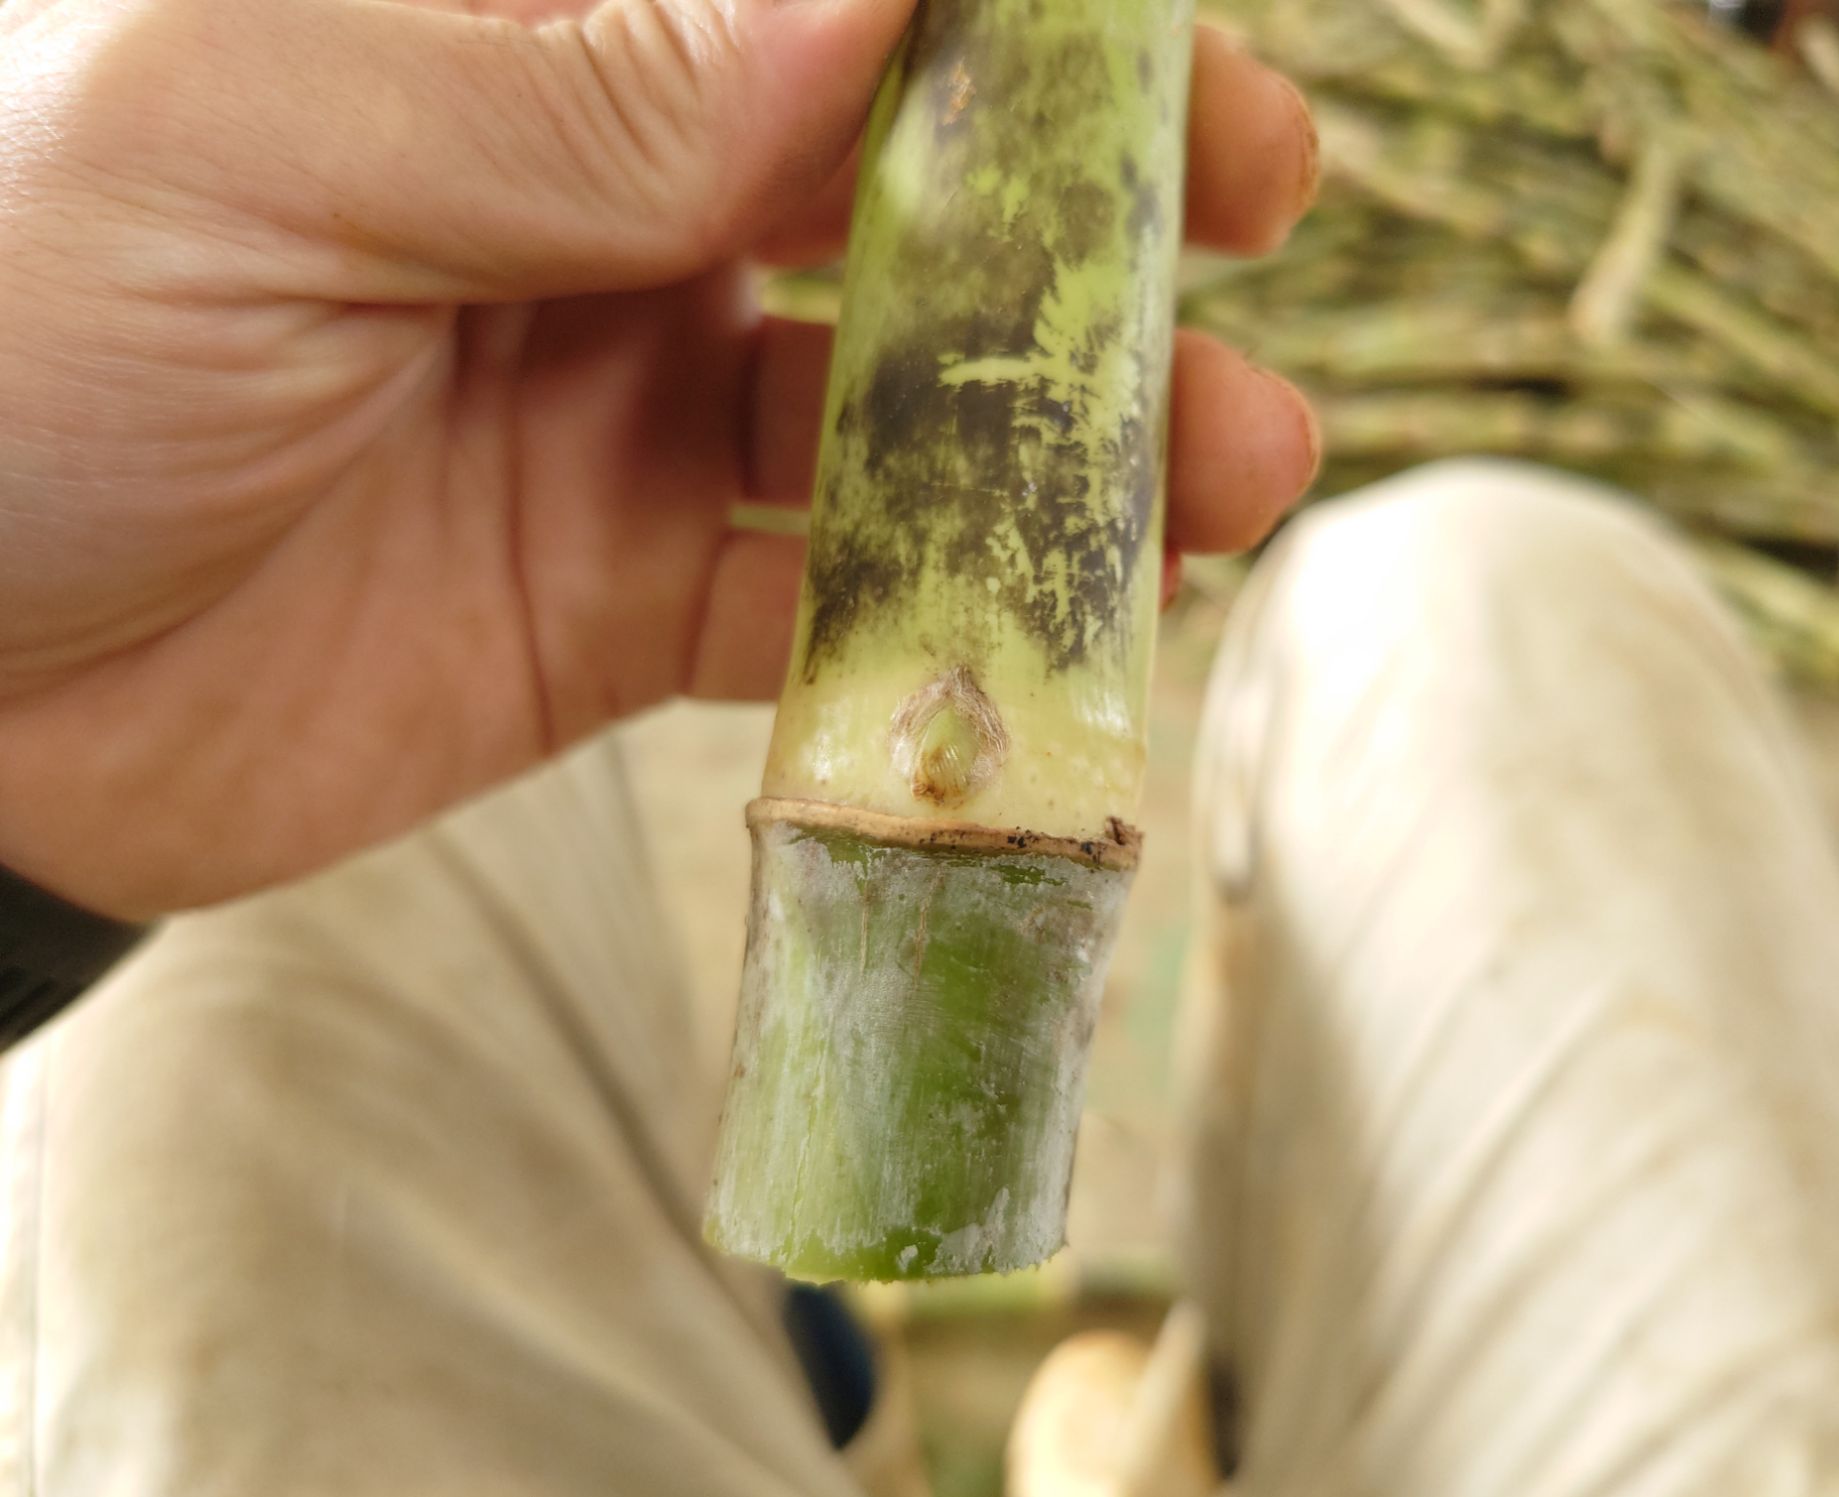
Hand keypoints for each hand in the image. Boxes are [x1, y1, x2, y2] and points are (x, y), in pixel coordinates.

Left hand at [0, 0, 1322, 918]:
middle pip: (899, 172)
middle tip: (1260, 195)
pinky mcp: (621, 596)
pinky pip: (818, 606)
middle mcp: (591, 194)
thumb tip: (873, 1)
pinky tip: (1059, 639)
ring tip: (1240, 460)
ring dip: (1072, 434)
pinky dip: (941, 629)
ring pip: (901, 402)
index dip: (999, 12)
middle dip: (1089, 190)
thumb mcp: (241, 146)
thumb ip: (552, 77)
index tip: (1159, 39)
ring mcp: (622, 401)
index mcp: (505, 32)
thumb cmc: (0, 336)